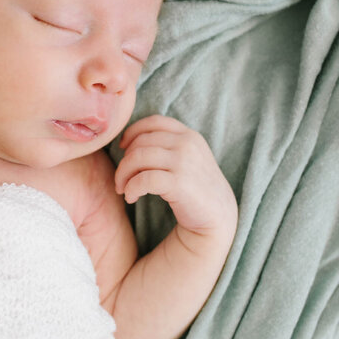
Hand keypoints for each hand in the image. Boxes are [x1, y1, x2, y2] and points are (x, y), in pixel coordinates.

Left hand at [115, 115, 237, 241]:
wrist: (217, 216)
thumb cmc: (195, 188)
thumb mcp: (186, 158)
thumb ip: (167, 145)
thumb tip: (127, 142)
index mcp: (189, 135)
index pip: (154, 122)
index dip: (132, 132)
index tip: (122, 148)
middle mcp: (187, 144)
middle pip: (141, 142)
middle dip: (124, 161)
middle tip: (120, 180)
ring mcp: (184, 162)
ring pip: (138, 158)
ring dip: (123, 174)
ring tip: (123, 189)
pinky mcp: (179, 183)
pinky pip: (143, 180)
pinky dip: (131, 188)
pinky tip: (131, 198)